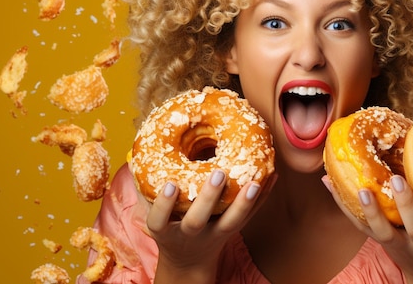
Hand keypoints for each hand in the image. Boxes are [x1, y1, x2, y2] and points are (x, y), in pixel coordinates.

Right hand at [147, 170, 275, 283]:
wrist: (188, 260)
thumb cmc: (170, 226)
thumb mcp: (156, 215)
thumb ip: (151, 190)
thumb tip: (141, 151)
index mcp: (165, 230)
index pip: (159, 220)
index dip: (163, 204)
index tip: (170, 185)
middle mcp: (189, 234)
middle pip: (197, 220)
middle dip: (207, 198)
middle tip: (218, 174)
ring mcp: (213, 235)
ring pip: (230, 222)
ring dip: (243, 203)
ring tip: (254, 183)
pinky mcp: (232, 232)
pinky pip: (249, 217)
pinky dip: (262, 198)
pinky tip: (271, 178)